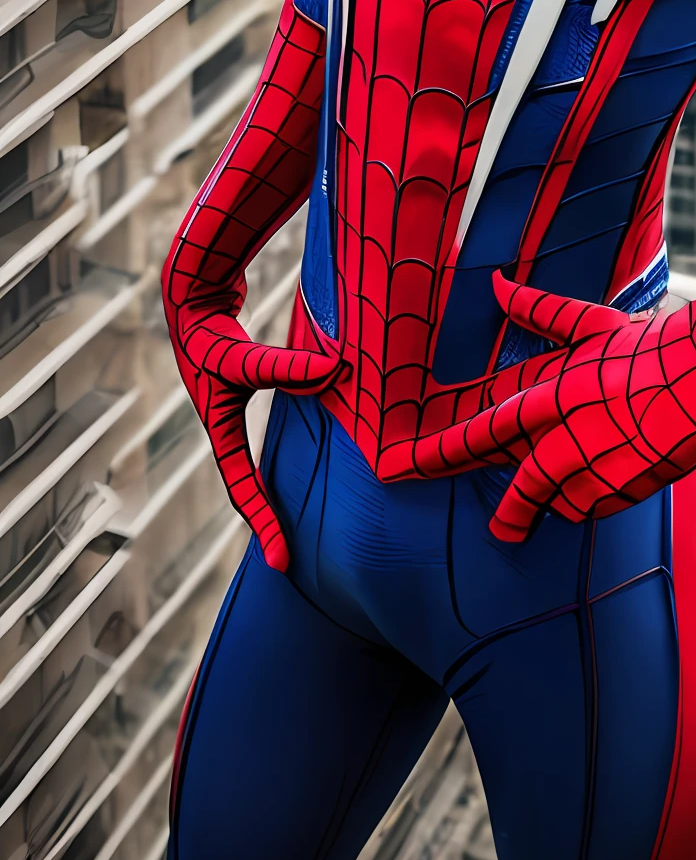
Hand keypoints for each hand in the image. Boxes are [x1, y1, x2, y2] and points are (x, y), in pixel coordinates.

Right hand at [163, 286, 338, 570]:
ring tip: (306, 516)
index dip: (264, 523)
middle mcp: (225, 427)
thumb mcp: (243, 357)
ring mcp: (237, 412)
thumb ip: (287, 367)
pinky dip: (290, 446)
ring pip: (259, 461)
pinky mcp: (251, 391)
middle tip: (290, 559)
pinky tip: (320, 451)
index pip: (243, 489)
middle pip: (248, 485)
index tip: (281, 561)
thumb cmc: (211, 331)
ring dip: (278, 487)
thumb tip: (337, 372)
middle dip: (268, 520)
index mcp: (220, 430)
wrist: (193, 298)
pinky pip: (272, 430)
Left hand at [401, 274, 695, 541]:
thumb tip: (494, 284)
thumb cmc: (653, 343)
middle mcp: (565, 439)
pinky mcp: (626, 492)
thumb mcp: (593, 324)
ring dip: (564, 497)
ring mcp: (596, 470)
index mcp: (551, 395)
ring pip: (559, 503)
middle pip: (518, 492)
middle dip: (507, 513)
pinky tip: (623, 470)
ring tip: (590, 483)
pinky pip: (598, 507)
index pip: (479, 432)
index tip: (398, 467)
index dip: (437, 453)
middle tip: (502, 529)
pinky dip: (601, 496)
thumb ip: (539, 312)